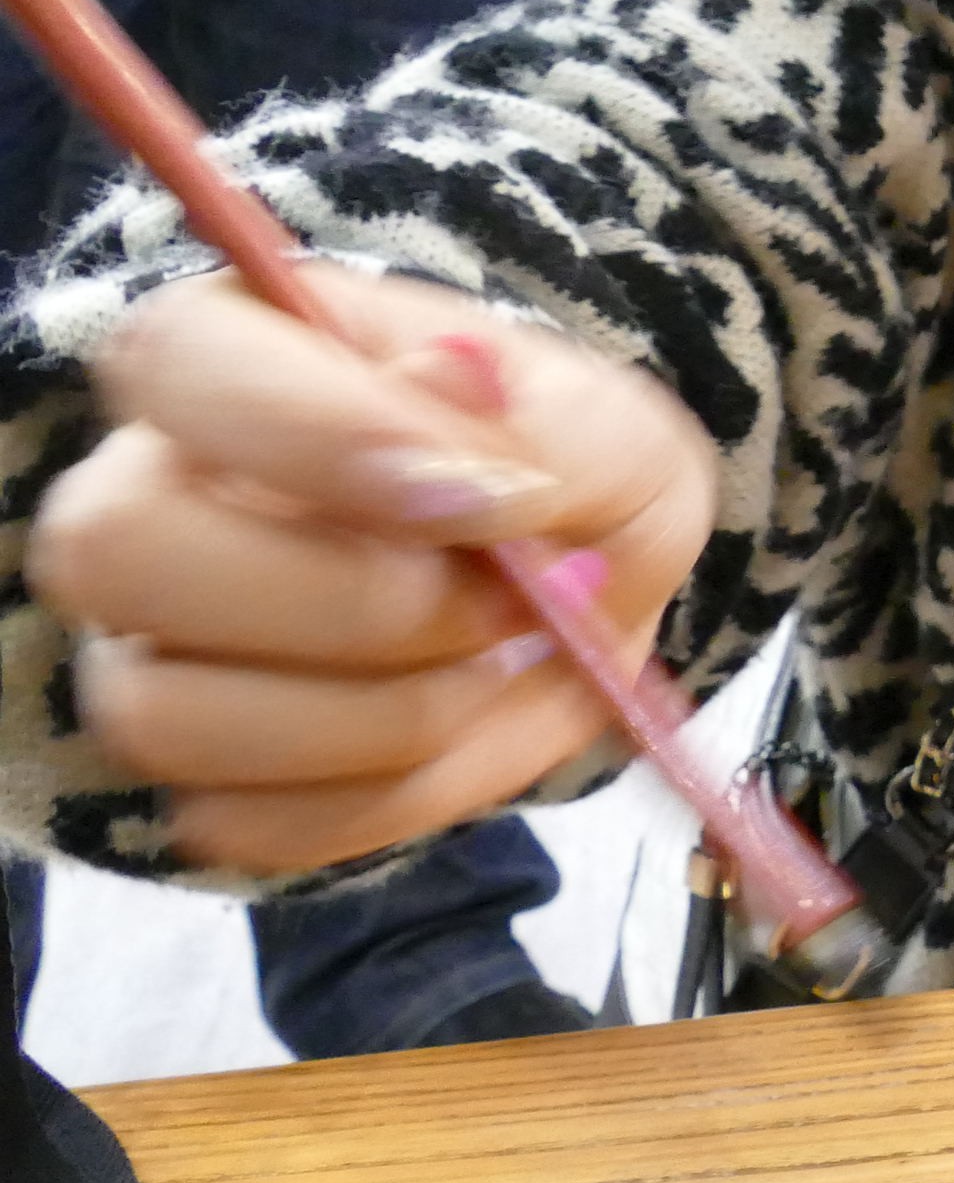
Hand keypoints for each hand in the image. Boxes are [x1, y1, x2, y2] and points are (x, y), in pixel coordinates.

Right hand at [28, 274, 716, 873]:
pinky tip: (468, 733)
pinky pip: (246, 824)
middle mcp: (143, 496)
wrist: (585, 589)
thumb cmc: (571, 479)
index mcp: (233, 357)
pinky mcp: (198, 772)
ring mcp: (148, 645)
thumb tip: (450, 384)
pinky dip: (392, 800)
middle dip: (357, 606)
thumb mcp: (607, 431)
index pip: (178, 363)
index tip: (494, 498)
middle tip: (513, 603)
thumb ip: (541, 422)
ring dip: (388, 717)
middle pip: (117, 552)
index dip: (325, 439)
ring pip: (167, 715)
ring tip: (510, 664)